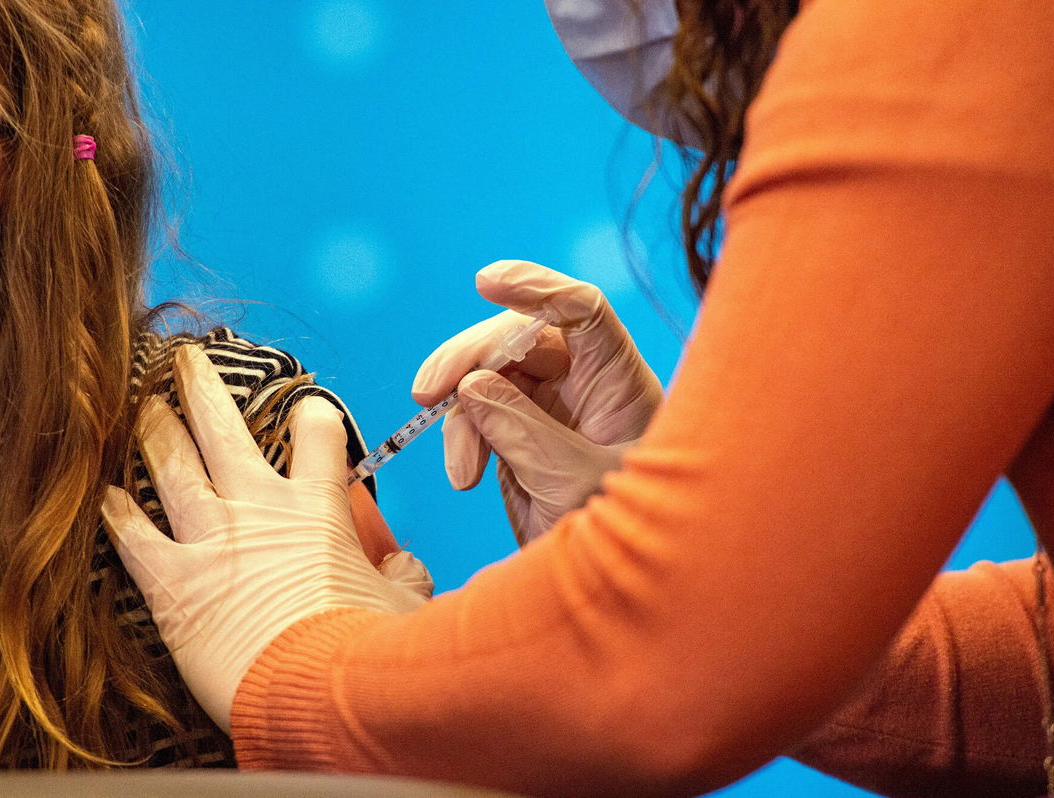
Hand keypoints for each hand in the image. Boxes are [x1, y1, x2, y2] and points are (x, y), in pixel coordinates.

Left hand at [101, 345, 428, 730]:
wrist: (319, 693)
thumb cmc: (367, 650)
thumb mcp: (404, 602)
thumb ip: (401, 573)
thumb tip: (401, 565)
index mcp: (318, 507)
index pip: (317, 432)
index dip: (312, 417)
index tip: (306, 414)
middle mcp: (259, 509)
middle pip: (223, 429)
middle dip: (200, 388)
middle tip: (184, 362)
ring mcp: (211, 541)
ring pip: (171, 466)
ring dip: (154, 432)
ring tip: (141, 408)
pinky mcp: (173, 584)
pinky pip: (134, 537)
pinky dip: (118, 514)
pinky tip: (106, 496)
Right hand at [413, 260, 663, 544]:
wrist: (616, 599)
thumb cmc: (625, 542)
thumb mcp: (572, 483)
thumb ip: (522, 429)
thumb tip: (473, 386)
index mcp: (620, 382)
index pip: (582, 310)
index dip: (538, 288)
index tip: (487, 282)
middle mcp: (588, 386)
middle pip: (521, 339)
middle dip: (469, 361)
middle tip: (428, 394)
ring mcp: (553, 409)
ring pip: (490, 376)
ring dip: (461, 414)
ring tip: (461, 472)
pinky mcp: (522, 435)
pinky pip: (479, 413)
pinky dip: (462, 438)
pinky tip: (463, 475)